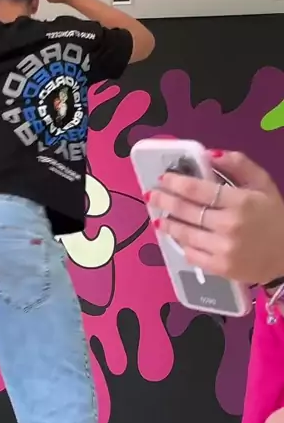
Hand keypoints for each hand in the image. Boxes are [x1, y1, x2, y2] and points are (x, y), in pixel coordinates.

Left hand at [148, 151, 283, 283]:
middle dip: (164, 200)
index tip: (164, 178)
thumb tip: (209, 154)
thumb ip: (238, 164)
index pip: (198, 190)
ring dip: (167, 223)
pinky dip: (181, 244)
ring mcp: (223, 249)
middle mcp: (229, 225)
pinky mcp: (220, 268)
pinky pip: (191, 254)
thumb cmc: (274, 216)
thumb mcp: (262, 183)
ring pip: (184, 234)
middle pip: (186, 210)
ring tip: (158, 217)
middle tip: (151, 195)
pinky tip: (177, 236)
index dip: (176, 182)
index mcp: (240, 201)